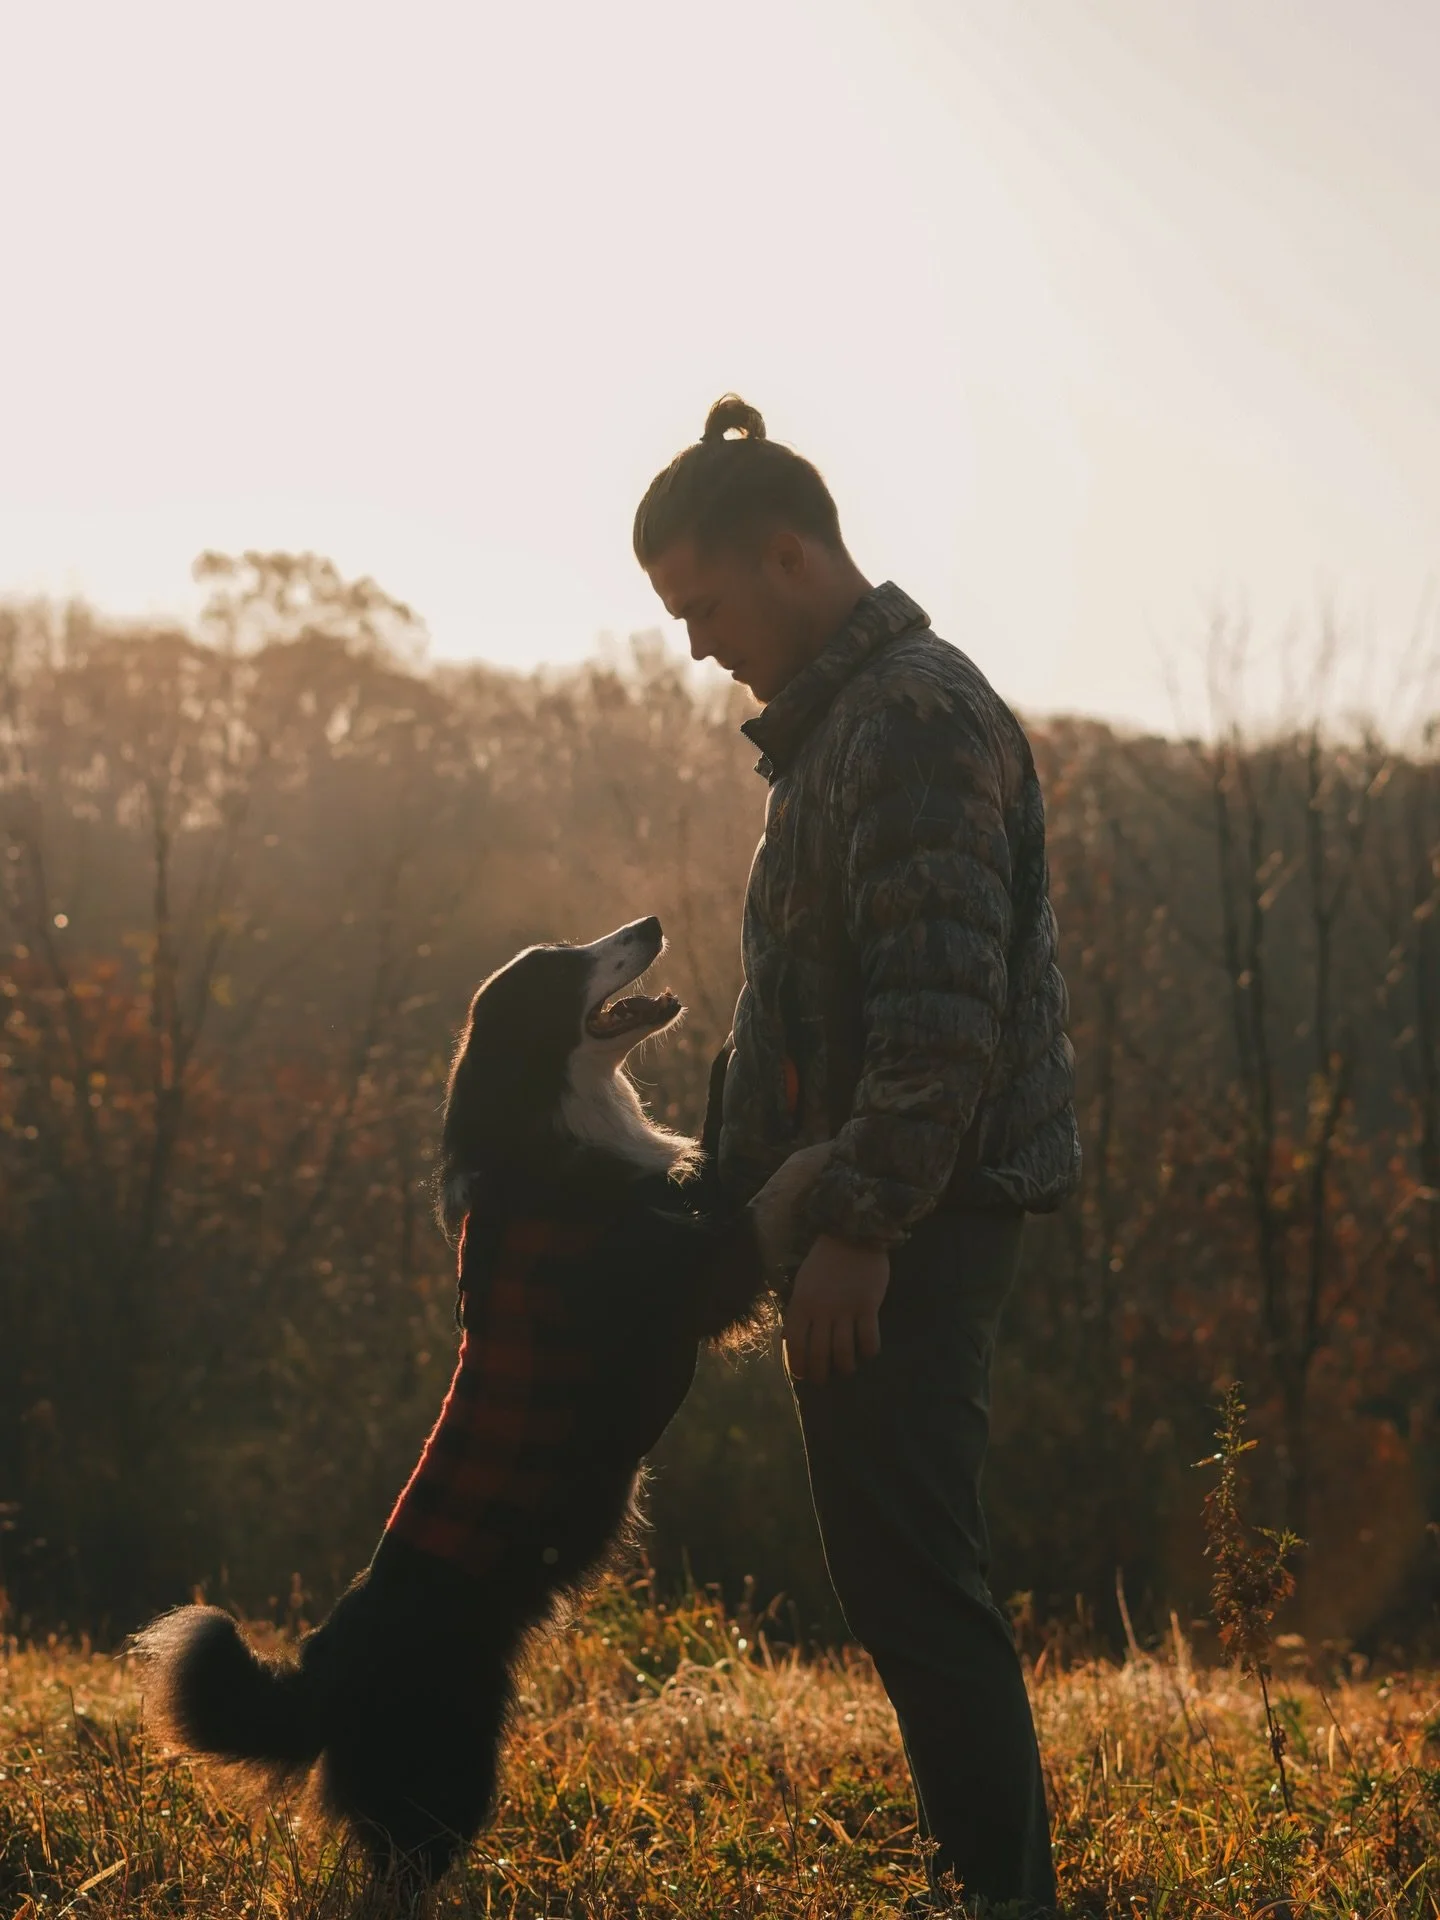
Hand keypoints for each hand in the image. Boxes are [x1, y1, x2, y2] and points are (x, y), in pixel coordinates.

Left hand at [783, 1233, 889, 1384]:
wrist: (853, 1234)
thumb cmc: (825, 1260)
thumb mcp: (803, 1282)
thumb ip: (798, 1309)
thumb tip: (789, 1338)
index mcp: (801, 1303)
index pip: (795, 1343)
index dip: (797, 1364)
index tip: (802, 1375)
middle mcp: (821, 1310)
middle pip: (819, 1353)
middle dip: (820, 1373)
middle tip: (823, 1379)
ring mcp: (845, 1310)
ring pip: (844, 1352)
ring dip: (845, 1367)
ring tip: (846, 1369)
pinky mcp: (867, 1306)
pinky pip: (869, 1339)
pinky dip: (868, 1351)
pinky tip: (867, 1352)